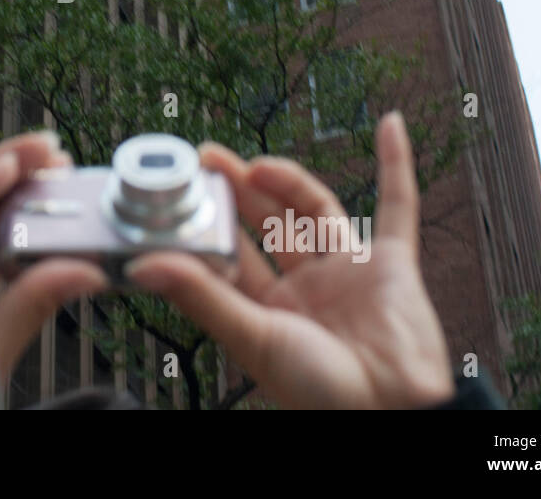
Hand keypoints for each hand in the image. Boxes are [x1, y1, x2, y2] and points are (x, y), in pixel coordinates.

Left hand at [125, 112, 455, 408]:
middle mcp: (305, 287)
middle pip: (267, 223)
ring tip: (254, 161)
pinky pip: (398, 208)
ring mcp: (349, 272)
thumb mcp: (251, 336)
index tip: (182, 191)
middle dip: (238, 189)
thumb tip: (142, 266)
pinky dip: (396, 166)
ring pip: (314, 209)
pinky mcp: (393, 265)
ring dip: (288, 179)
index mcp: (267, 309)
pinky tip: (389, 127)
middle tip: (206, 156)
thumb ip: (200, 297)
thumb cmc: (321, 395)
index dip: (209, 221)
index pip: (230, 254)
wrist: (392, 412)